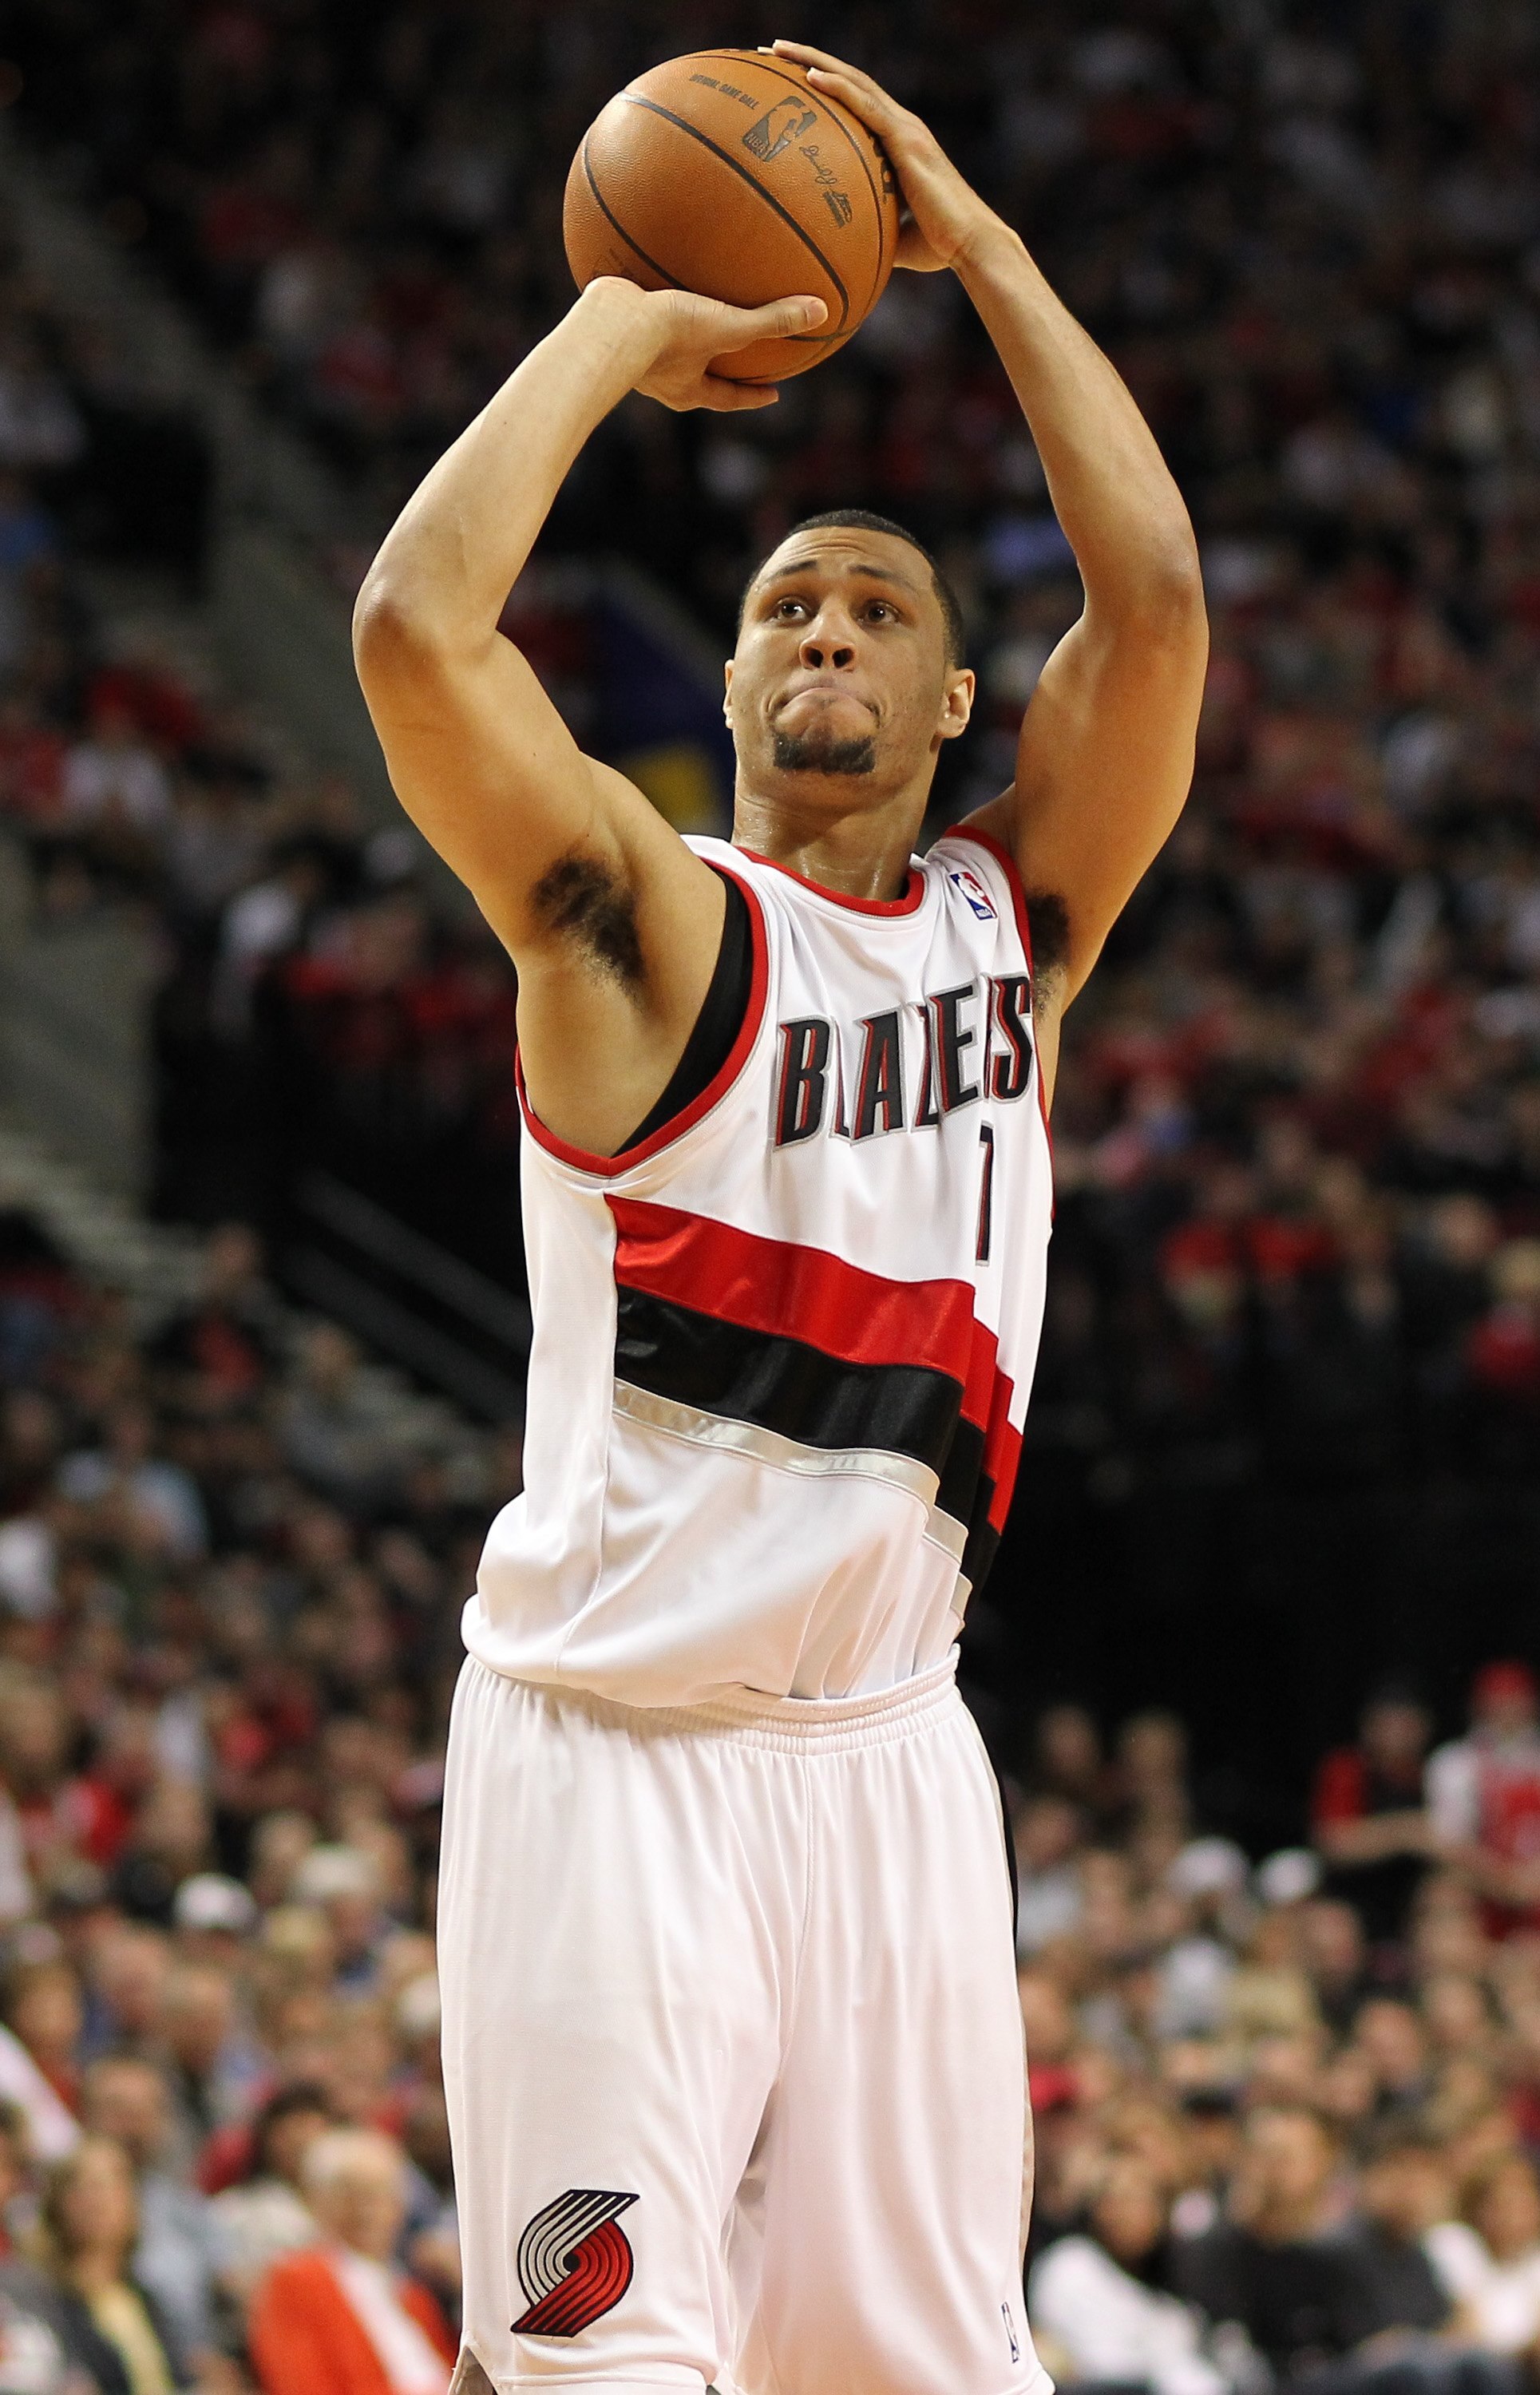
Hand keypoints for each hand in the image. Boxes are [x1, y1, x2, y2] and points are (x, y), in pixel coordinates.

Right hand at [582, 277, 826, 410]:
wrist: (607, 323)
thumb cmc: (666, 334)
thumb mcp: (728, 327)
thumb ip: (773, 321)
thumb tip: (822, 312)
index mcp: (686, 389)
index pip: (728, 398)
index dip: (752, 396)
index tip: (774, 393)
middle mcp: (661, 378)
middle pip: (697, 375)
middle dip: (716, 366)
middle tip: (738, 355)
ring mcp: (635, 353)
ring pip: (666, 344)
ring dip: (681, 330)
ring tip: (693, 307)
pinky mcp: (615, 322)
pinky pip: (641, 306)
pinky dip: (651, 290)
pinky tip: (654, 260)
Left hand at [769, 41, 1001, 272]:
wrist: (972, 245)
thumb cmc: (939, 246)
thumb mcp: (894, 235)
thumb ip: (870, 229)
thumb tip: (843, 248)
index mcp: (898, 142)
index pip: (855, 102)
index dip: (824, 85)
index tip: (786, 78)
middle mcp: (901, 126)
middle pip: (849, 81)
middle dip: (807, 61)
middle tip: (770, 51)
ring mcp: (905, 128)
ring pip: (853, 82)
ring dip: (812, 62)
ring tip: (776, 50)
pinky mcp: (906, 140)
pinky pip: (865, 105)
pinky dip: (837, 88)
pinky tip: (808, 76)